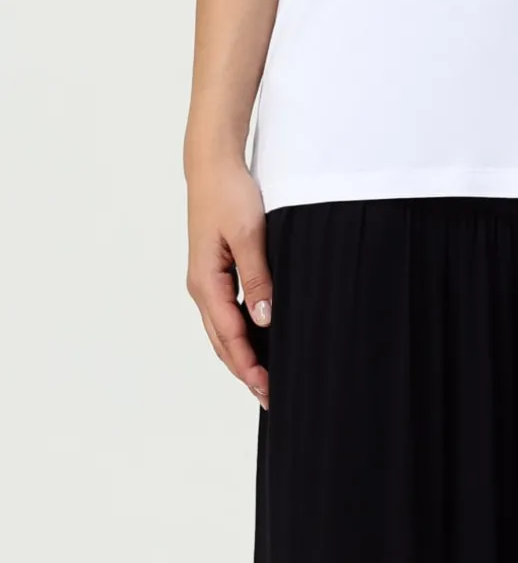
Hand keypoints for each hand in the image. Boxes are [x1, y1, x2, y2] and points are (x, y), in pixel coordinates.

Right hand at [185, 156, 271, 406]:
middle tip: (271, 396)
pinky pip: (226, 311)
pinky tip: (259, 337)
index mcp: (206, 282)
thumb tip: (264, 320)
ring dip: (241, 354)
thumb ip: (258, 278)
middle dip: (244, 370)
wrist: (213, 166)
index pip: (229, 336)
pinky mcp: (215, 270)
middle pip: (221, 341)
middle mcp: (202, 287)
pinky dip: (240, 332)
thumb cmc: (229, 195)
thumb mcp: (250, 235)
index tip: (268, 389)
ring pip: (222, 329)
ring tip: (266, 376)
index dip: (248, 366)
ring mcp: (206, 280)